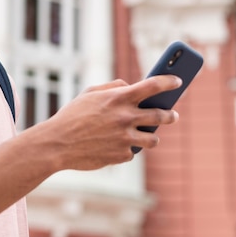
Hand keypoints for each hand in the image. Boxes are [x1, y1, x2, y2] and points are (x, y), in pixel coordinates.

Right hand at [45, 75, 180, 170]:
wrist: (58, 143)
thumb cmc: (72, 115)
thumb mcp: (89, 93)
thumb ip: (112, 87)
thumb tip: (130, 86)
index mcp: (118, 98)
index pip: (153, 85)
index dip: (169, 81)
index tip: (178, 81)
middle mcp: (126, 117)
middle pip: (162, 115)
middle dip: (171, 115)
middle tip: (173, 115)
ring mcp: (126, 138)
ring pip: (153, 139)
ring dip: (152, 136)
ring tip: (147, 135)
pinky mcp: (122, 155)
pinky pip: (132, 151)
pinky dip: (126, 148)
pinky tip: (114, 146)